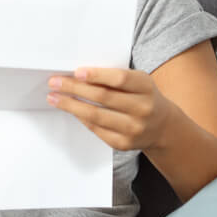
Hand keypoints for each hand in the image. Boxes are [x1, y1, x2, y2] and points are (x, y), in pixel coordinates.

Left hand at [46, 67, 175, 150]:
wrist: (162, 126)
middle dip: (75, 88)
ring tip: (54, 97)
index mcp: (146, 87)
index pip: (120, 79)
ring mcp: (134, 129)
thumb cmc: (143, 97)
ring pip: (96, 115)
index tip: (76, 72)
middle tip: (55, 82)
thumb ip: (114, 77)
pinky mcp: (124, 143)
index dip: (97, 75)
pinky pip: (96, 129)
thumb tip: (79, 75)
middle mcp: (143, 109)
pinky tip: (71, 110)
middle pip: (103, 97)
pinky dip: (81, 118)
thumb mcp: (137, 81)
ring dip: (71, 105)